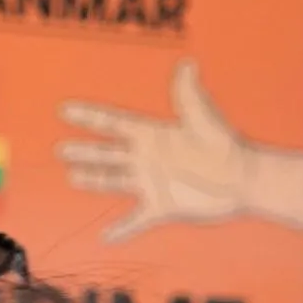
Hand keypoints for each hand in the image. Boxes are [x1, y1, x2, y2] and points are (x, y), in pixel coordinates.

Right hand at [57, 62, 302, 236]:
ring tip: (74, 178)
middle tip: (61, 149)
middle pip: (107, 154)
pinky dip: (121, 229)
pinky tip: (106, 237)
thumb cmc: (224, 146)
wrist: (242, 181)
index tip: (65, 110)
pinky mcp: (162, 207)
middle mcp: (147, 158)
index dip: (89, 118)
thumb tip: (187, 65)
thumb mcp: (203, 118)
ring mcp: (152, 183)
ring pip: (114, 182)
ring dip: (94, 181)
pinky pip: (136, 220)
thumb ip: (190, 94)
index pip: (113, 124)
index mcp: (152, 135)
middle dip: (84, 151)